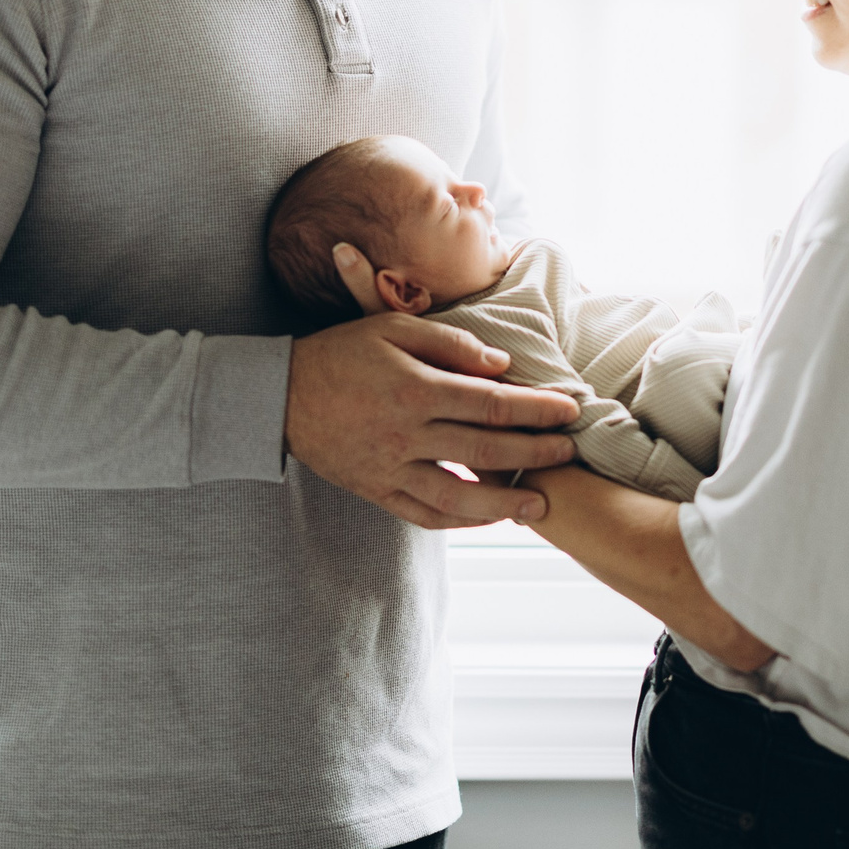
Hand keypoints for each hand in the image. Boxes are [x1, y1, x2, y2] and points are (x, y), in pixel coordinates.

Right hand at [287, 306, 580, 529]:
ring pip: (458, 497)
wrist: (278, 395)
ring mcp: (389, 468)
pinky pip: (424, 515)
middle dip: (535, 453)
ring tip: (540, 505)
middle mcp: (405, 434)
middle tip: (569, 453)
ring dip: (504, 503)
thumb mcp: (391, 328)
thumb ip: (450, 343)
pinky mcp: (375, 490)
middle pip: (485, 450)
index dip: (536, 408)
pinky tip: (488, 516)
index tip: (568, 409)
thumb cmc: (340, 352)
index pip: (492, 403)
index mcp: (414, 388)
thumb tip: (501, 365)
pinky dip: (460, 520)